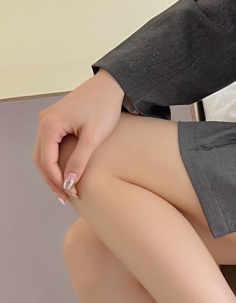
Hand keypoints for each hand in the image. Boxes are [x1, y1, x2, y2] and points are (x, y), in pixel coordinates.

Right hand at [33, 68, 124, 201]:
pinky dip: (55, 162)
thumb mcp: (93, 137)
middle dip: (52, 180)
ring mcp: (49, 121)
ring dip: (52, 173)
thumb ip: (80, 161)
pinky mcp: (57, 122)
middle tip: (65, 198)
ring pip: (43, 154)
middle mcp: (44, 122)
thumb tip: (69, 183)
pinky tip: (66, 173)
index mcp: (50, 124)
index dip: (58, 180)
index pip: (47, 161)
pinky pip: (50, 146)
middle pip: (41, 159)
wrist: (110, 87)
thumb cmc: (103, 108)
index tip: (71, 194)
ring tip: (65, 190)